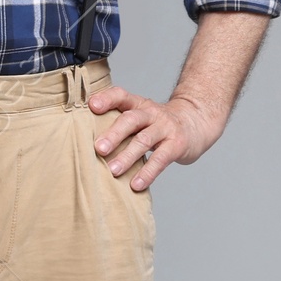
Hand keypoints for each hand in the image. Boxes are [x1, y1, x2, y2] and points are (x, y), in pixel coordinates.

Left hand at [88, 85, 222, 188]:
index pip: (121, 96)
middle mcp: (151, 113)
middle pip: (131, 120)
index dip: (107, 99)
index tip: (91, 106)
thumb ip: (119, 124)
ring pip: (144, 140)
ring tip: (113, 170)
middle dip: (114, 134)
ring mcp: (166, 128)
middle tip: (98, 148)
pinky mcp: (177, 144)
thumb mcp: (141, 117)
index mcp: (138, 104)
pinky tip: (136, 184)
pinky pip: (161, 159)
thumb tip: (84, 144)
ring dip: (128, 156)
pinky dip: (148, 172)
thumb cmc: (158, 124)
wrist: (196, 122)